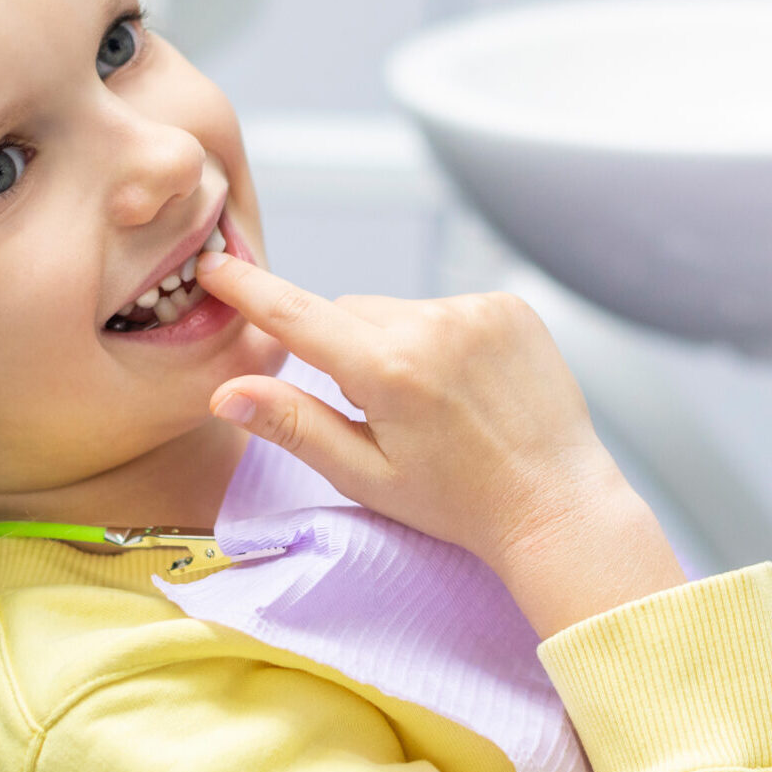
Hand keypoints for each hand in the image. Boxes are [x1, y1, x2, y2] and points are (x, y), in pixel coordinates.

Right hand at [197, 252, 685, 635]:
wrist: (557, 506)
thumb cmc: (458, 504)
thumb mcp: (365, 475)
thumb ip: (294, 425)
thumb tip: (225, 393)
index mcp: (390, 372)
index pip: (300, 317)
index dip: (250, 291)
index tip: (213, 266)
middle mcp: (433, 326)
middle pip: (349, 314)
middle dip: (346, 350)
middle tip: (379, 410)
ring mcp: (477, 310)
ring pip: (397, 310)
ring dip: (396, 343)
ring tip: (434, 404)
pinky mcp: (509, 306)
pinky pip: (445, 307)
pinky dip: (441, 337)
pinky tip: (467, 385)